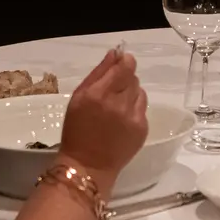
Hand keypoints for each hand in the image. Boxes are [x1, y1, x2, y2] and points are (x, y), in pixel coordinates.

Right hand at [58, 46, 148, 189]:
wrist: (88, 165)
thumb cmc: (77, 130)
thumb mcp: (78, 98)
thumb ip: (98, 73)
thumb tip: (116, 53)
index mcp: (98, 94)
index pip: (124, 67)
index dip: (125, 61)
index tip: (121, 62)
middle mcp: (118, 104)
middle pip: (133, 77)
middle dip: (124, 79)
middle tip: (112, 91)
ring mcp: (133, 117)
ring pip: (139, 91)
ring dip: (130, 93)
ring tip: (116, 106)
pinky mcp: (143, 128)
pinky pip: (142, 108)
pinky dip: (134, 108)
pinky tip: (121, 119)